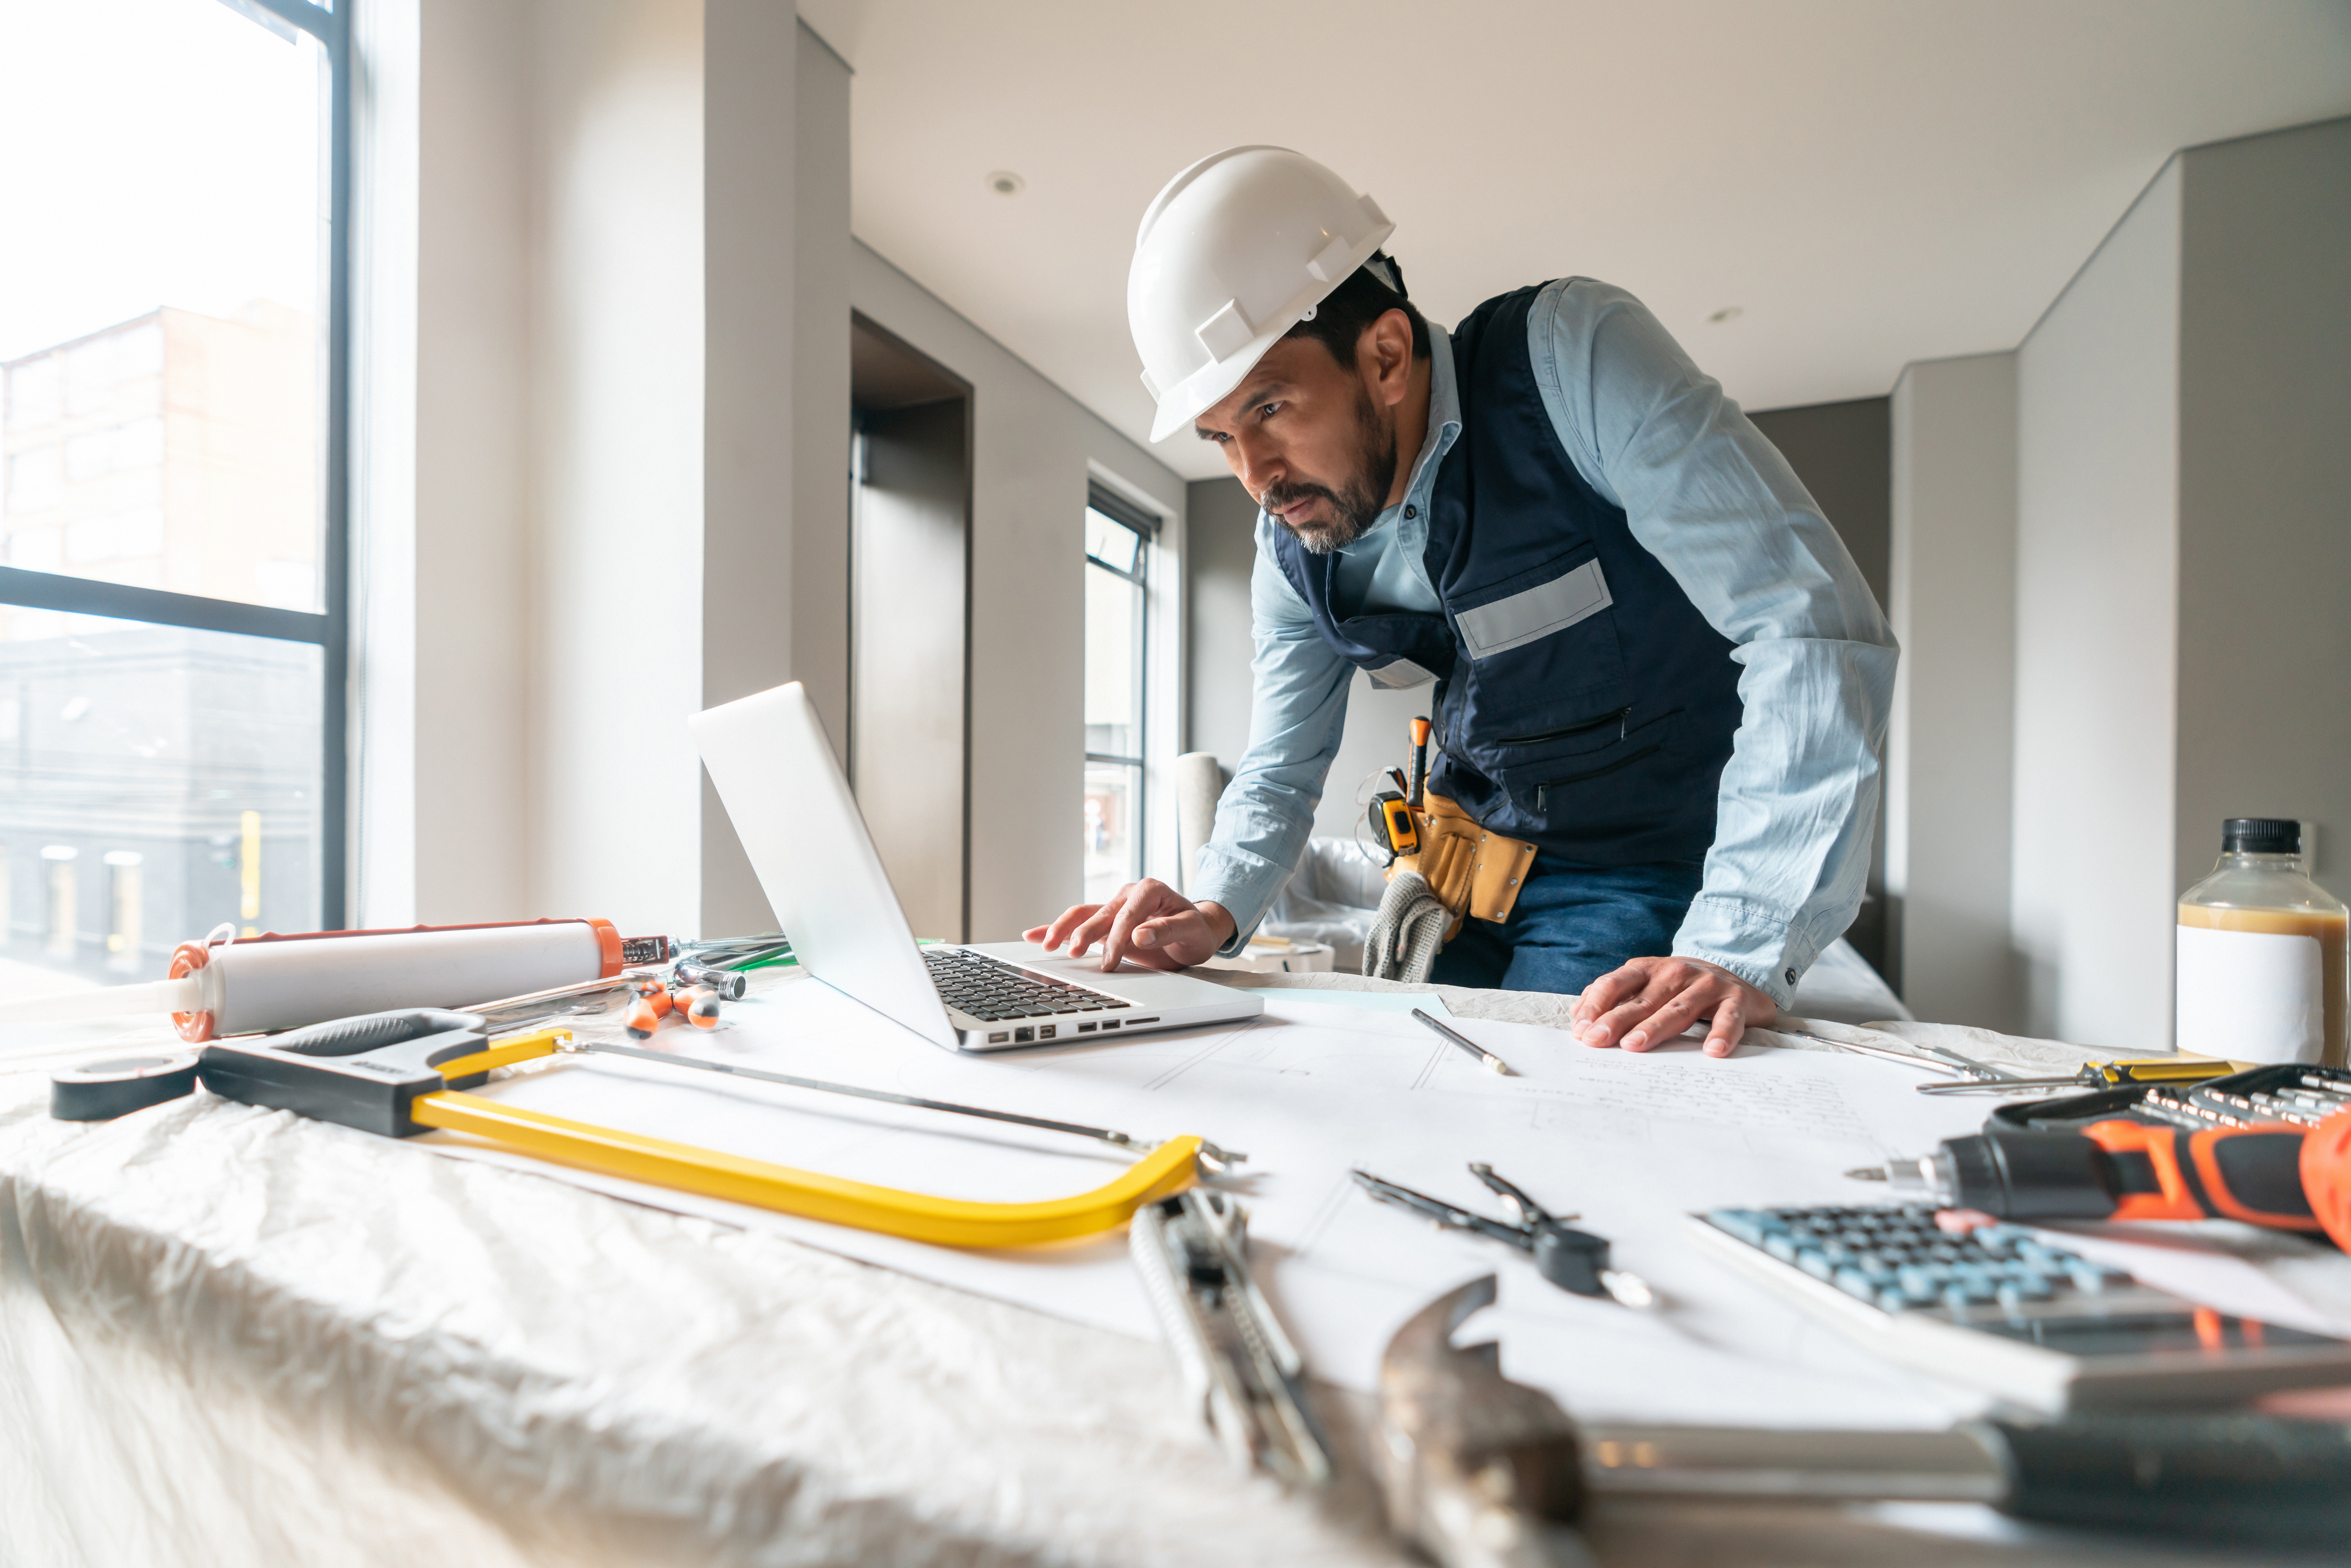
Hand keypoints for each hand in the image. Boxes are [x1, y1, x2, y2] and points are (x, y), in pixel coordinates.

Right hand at [1022, 881, 1237, 972]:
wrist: (1194, 931)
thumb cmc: (1194, 930)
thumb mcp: (1191, 931)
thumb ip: (1168, 930)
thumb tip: (1140, 934)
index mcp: (1149, 890)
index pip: (1127, 915)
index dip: (1116, 939)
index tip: (1110, 962)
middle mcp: (1128, 894)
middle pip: (1100, 914)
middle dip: (1085, 934)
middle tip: (1074, 954)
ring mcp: (1114, 906)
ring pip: (1083, 915)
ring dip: (1063, 929)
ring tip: (1045, 944)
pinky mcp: (1106, 921)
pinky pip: (1079, 922)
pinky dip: (1057, 929)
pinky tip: (1035, 935)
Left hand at [1570, 956, 1775, 1058]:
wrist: (1737, 981)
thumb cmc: (1681, 989)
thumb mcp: (1646, 986)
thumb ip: (1614, 997)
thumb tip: (1576, 1013)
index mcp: (1648, 969)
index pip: (1615, 984)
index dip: (1596, 1005)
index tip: (1580, 1030)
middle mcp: (1676, 972)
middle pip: (1641, 1000)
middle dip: (1616, 1021)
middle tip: (1596, 1041)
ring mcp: (1707, 984)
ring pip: (1677, 1009)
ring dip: (1655, 1027)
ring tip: (1634, 1045)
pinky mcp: (1735, 1000)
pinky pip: (1728, 1019)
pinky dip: (1721, 1034)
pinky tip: (1712, 1051)